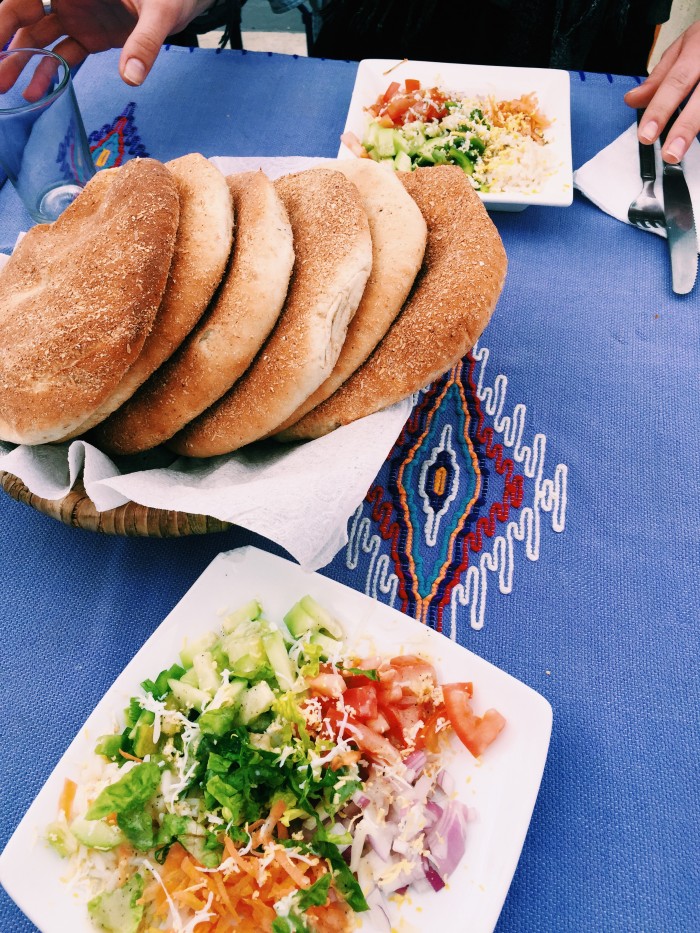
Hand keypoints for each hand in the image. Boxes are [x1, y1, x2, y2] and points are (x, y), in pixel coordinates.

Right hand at [0, 0, 210, 89]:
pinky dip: (51, 73)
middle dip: (8, 44)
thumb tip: (131, 78)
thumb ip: (145, 42)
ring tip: (8, 90)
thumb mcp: (160, 12)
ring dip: (24, 63)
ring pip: (41, 38)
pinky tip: (38, 93)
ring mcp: (77, 14)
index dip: (6, 18)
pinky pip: (64, 53)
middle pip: (25, 16)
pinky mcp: (90, 34)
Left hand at [624, 20, 699, 163]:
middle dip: (685, 127)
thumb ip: (659, 77)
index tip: (646, 136)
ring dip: (697, 130)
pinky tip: (699, 140)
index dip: (661, 110)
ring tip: (682, 152)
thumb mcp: (682, 48)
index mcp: (698, 48)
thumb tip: (632, 100)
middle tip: (670, 154)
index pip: (676, 82)